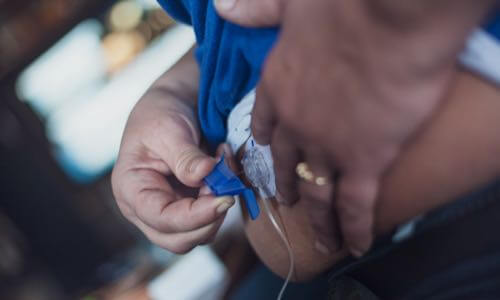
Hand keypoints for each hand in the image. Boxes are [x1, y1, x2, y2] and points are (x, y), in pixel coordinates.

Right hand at [111, 92, 234, 253]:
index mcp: (131, 191)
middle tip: (225, 187)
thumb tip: (206, 175)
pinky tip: (224, 172)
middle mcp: (146, 209)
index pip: (162, 220)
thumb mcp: (169, 130)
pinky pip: (211, 218)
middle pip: (178, 240)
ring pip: (199, 234)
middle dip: (208, 220)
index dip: (195, 216)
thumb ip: (186, 157)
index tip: (224, 199)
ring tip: (222, 170)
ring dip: (219, 209)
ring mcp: (169, 210)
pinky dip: (223, 200)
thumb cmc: (160, 114)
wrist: (172, 104)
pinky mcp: (189, 206)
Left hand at [216, 0, 493, 255]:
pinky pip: (354, 204)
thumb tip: (222, 6)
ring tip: (318, 236)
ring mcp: (326, 146)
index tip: (267, 151)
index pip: (264, 123)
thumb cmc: (342, 5)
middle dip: (284, 186)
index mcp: (279, 87)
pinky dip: (355, 228)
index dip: (265, 140)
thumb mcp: (291, 3)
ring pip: (316, 192)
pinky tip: (357, 245)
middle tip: (285, 202)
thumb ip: (256, 8)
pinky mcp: (364, 159)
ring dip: (317, 218)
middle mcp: (297, 123)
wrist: (387, 19)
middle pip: (285, 164)